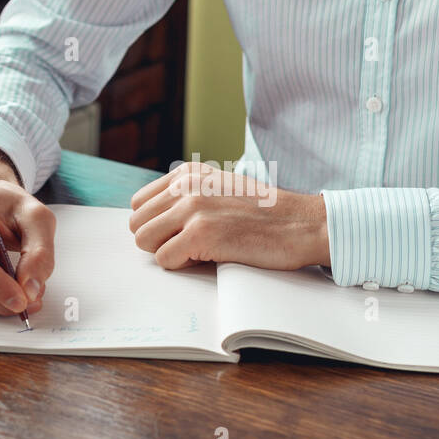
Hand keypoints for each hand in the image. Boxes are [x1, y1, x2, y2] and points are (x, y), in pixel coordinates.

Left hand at [128, 162, 329, 269]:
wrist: (300, 223)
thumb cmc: (264, 213)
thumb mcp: (220, 188)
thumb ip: (188, 195)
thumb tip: (151, 220)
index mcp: (188, 172)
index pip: (139, 203)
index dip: (155, 225)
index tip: (178, 233)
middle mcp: (187, 185)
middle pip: (137, 223)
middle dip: (158, 240)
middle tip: (188, 246)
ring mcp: (192, 208)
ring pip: (145, 241)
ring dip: (168, 252)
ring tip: (199, 250)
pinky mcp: (201, 234)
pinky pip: (165, 260)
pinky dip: (184, 266)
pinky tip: (210, 257)